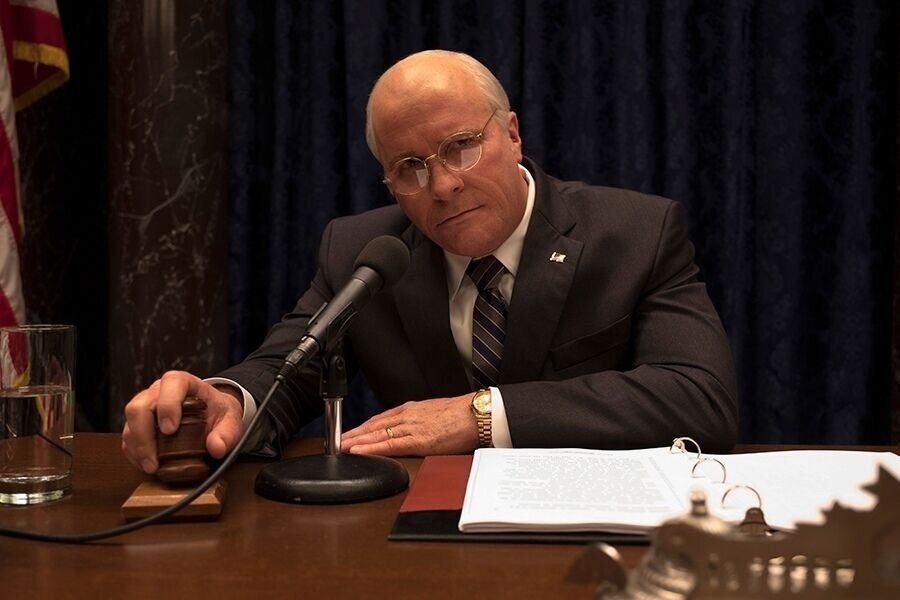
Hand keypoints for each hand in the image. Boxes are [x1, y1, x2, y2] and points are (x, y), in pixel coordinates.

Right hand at [121, 370, 243, 474]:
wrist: (211, 415)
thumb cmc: (217, 413)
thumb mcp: (230, 420)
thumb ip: (226, 433)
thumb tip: (216, 448)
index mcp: (183, 383)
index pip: (170, 384)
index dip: (167, 405)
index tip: (170, 430)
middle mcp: (158, 392)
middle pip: (139, 406)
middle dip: (143, 435)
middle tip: (154, 460)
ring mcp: (145, 407)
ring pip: (129, 424)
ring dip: (137, 448)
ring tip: (152, 467)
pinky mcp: (138, 424)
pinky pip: (127, 438)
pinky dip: (134, 453)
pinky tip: (147, 464)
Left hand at [341, 393, 476, 455]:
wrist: (477, 414)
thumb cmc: (461, 415)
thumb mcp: (434, 413)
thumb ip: (419, 421)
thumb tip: (411, 430)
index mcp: (411, 410)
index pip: (380, 418)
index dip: (362, 427)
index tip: (349, 434)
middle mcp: (407, 416)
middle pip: (373, 425)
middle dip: (353, 434)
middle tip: (335, 442)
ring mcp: (411, 427)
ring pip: (376, 434)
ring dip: (356, 442)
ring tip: (340, 448)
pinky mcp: (418, 440)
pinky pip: (389, 445)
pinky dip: (371, 448)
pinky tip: (358, 451)